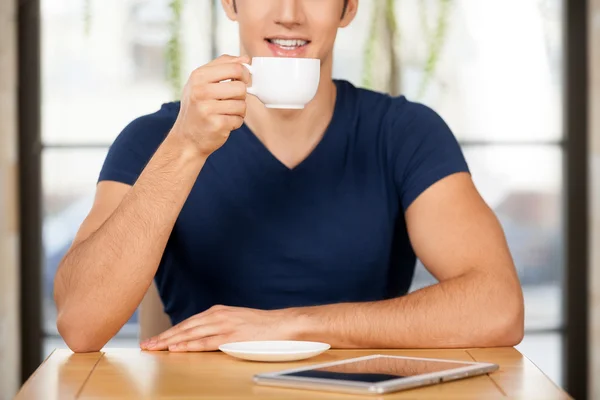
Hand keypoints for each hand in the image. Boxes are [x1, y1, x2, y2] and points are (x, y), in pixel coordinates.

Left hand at [140, 305, 299, 351]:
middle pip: (184, 327)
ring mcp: (224, 325)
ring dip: (170, 341)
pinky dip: (189, 345)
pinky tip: (177, 348)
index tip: (155, 339)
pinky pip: (206, 342)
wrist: (281, 324)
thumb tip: (202, 335)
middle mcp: (217, 316)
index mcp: (217, 312)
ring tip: (155, 348)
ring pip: (191, 333)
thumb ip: (218, 326)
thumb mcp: (235, 320)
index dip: (169, 331)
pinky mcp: (231, 336)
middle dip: (163, 337)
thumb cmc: (260, 326)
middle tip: (147, 344)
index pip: (187, 323)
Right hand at [171, 54, 250, 157]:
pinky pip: (239, 119)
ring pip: (242, 104)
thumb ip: (222, 67)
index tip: (243, 80)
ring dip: (239, 110)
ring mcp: (208, 109)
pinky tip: (223, 123)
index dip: (245, 73)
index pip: (234, 67)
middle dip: (241, 94)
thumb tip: (245, 59)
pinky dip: (235, 122)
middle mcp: (201, 91)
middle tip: (232, 100)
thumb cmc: (197, 107)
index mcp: (198, 76)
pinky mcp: (216, 125)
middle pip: (241, 87)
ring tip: (225, 113)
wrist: (186, 138)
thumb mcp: (201, 82)